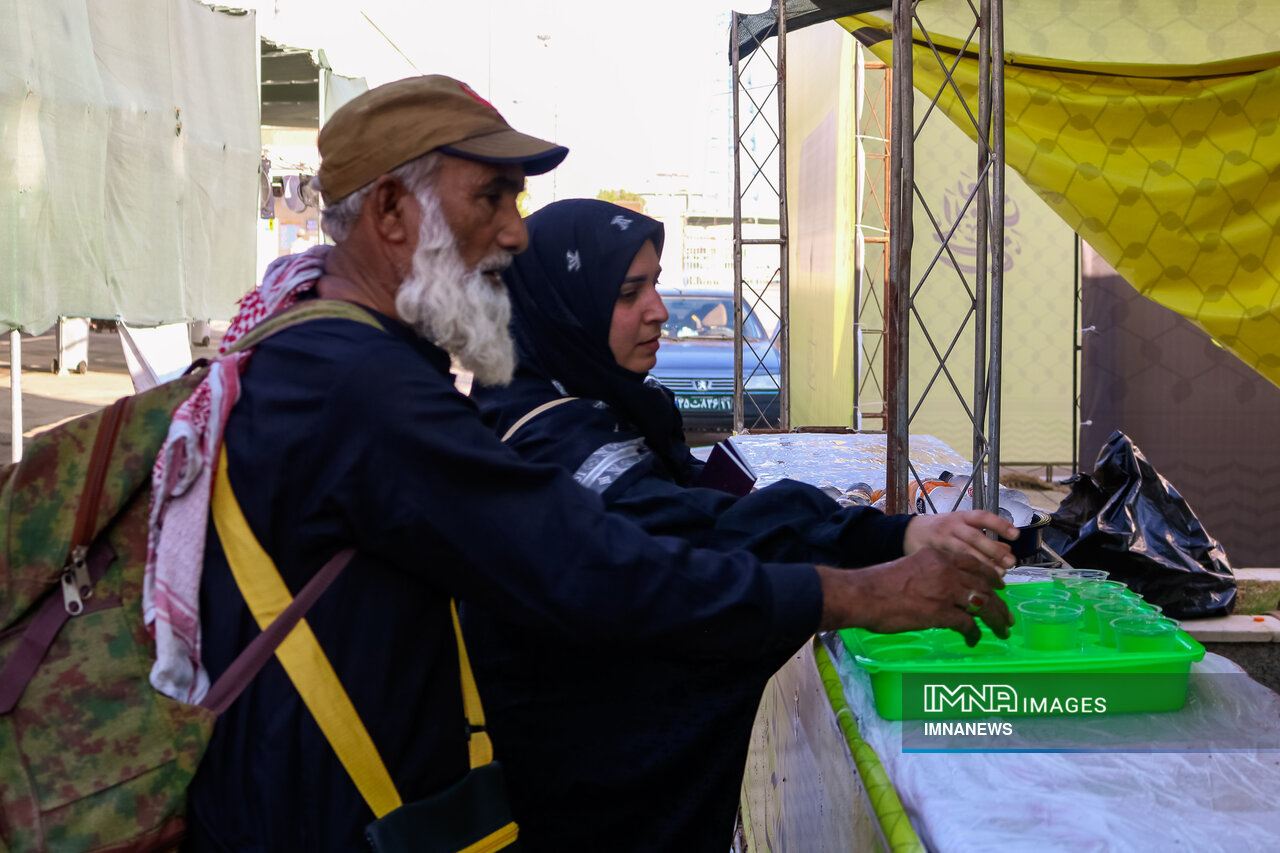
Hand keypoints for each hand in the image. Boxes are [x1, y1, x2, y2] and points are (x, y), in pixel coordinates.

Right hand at [816, 548, 1011, 645]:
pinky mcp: (941, 612)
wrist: (863, 594)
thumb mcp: (911, 566)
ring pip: (983, 604)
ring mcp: (945, 590)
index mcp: (938, 556)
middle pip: (984, 585)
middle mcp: (946, 570)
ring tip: (1002, 630)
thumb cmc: (879, 584)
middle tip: (1007, 616)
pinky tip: (973, 640)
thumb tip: (942, 591)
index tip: (999, 585)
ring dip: (996, 619)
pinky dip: (974, 634)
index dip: (990, 575)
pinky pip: (968, 624)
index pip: (973, 563)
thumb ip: (931, 574)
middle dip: (999, 602)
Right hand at [903, 510, 1017, 574]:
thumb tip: (1007, 551)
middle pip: (974, 536)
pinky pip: (951, 563)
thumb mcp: (961, 528)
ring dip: (983, 563)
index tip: (1016, 535)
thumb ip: (984, 538)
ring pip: (963, 551)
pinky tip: (978, 581)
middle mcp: (951, 526)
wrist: (909, 533)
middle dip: (994, 550)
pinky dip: (966, 572)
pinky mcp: (933, 554)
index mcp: (960, 517)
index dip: (999, 524)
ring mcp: (941, 540)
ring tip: (999, 575)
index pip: (982, 517)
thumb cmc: (941, 531)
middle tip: (1010, 562)